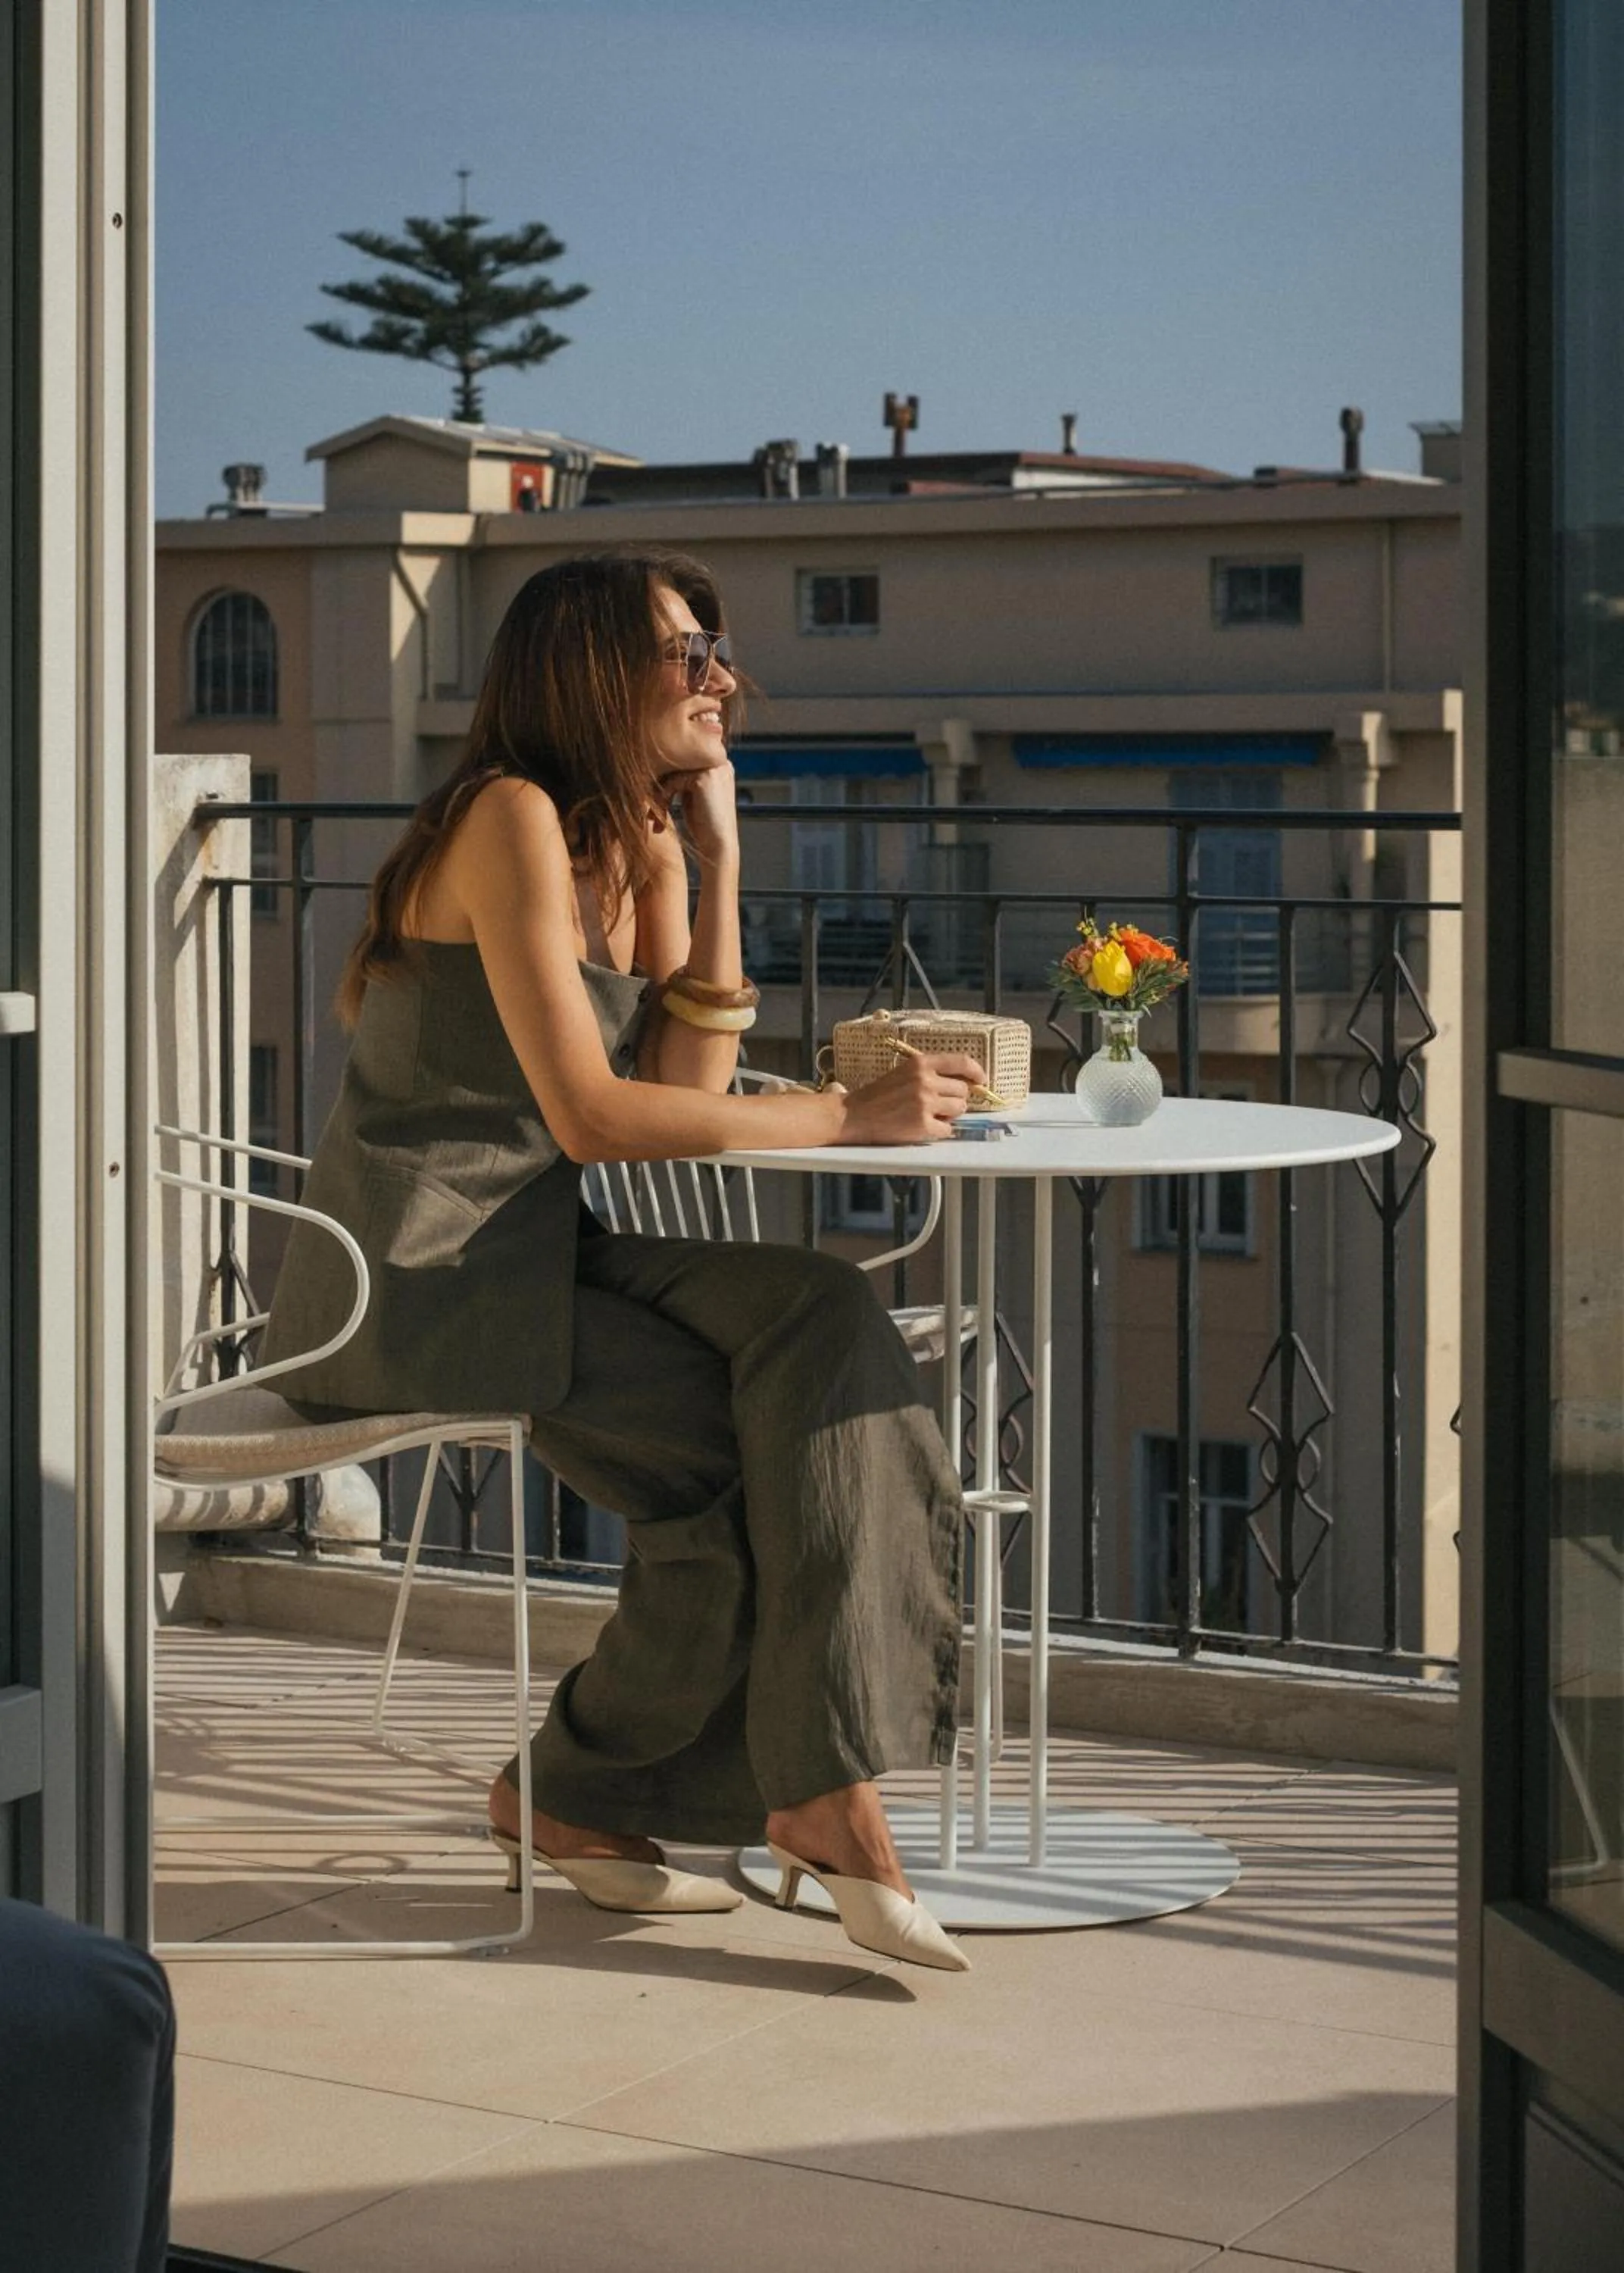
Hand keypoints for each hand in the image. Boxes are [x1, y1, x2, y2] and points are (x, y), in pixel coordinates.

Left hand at [661, 756, 738, 867]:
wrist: (719, 847)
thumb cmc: (704, 828)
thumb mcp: (692, 798)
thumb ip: (681, 781)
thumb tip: (656, 769)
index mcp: (717, 763)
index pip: (682, 762)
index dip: (665, 782)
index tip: (655, 806)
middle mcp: (718, 760)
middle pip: (676, 765)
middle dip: (659, 788)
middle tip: (650, 815)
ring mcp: (712, 767)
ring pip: (672, 773)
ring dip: (658, 796)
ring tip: (654, 819)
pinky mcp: (703, 778)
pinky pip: (673, 782)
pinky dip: (662, 799)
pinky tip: (659, 818)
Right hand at [836, 1053, 984, 1144]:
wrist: (853, 1115)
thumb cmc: (878, 1095)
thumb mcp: (904, 1072)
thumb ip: (930, 1073)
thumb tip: (964, 1082)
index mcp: (921, 1064)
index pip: (961, 1062)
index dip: (976, 1072)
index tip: (981, 1080)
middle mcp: (925, 1081)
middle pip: (963, 1091)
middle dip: (955, 1099)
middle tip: (938, 1105)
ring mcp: (925, 1104)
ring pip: (959, 1110)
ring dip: (949, 1114)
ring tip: (928, 1115)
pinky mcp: (923, 1125)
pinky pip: (948, 1129)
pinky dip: (939, 1130)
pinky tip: (922, 1126)